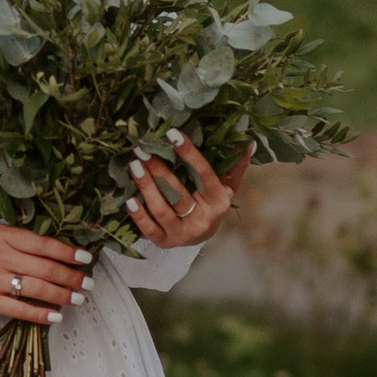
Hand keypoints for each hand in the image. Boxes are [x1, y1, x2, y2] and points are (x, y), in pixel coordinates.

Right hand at [0, 222, 92, 321]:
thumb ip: (16, 241)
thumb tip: (52, 252)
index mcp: (2, 235)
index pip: (44, 244)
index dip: (68, 252)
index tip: (86, 259)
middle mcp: (0, 255)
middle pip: (46, 267)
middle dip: (72, 276)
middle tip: (89, 283)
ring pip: (37, 288)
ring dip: (62, 295)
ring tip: (78, 299)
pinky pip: (20, 309)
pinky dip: (40, 314)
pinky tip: (55, 316)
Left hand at [128, 134, 245, 250]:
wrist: (202, 235)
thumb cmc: (212, 202)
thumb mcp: (227, 185)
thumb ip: (235, 164)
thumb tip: (247, 141)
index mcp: (219, 201)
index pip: (204, 174)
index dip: (189, 154)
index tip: (172, 134)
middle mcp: (203, 220)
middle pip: (179, 193)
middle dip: (160, 170)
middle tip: (143, 150)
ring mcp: (183, 233)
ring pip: (162, 210)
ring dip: (146, 187)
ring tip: (134, 165)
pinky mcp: (165, 242)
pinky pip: (149, 230)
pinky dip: (138, 215)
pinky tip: (129, 199)